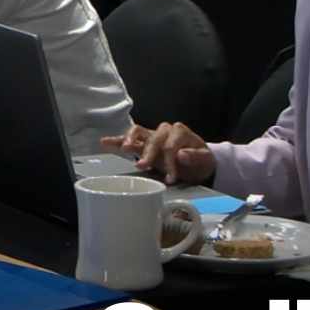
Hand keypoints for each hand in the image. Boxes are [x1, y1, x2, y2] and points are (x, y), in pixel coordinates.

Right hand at [101, 123, 215, 185]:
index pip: (170, 145)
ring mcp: (152, 136)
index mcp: (180, 132)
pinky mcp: (143, 144)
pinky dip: (117, 140)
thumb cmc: (201, 161)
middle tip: (144, 166)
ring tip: (124, 148)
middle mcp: (164, 130)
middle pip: (153, 139)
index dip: (170, 162)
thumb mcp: (205, 160)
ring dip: (130, 140)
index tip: (171, 178)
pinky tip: (105, 142)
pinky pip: (129, 139)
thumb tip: (181, 154)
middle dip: (149, 153)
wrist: (198, 164)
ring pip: (138, 132)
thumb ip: (195, 156)